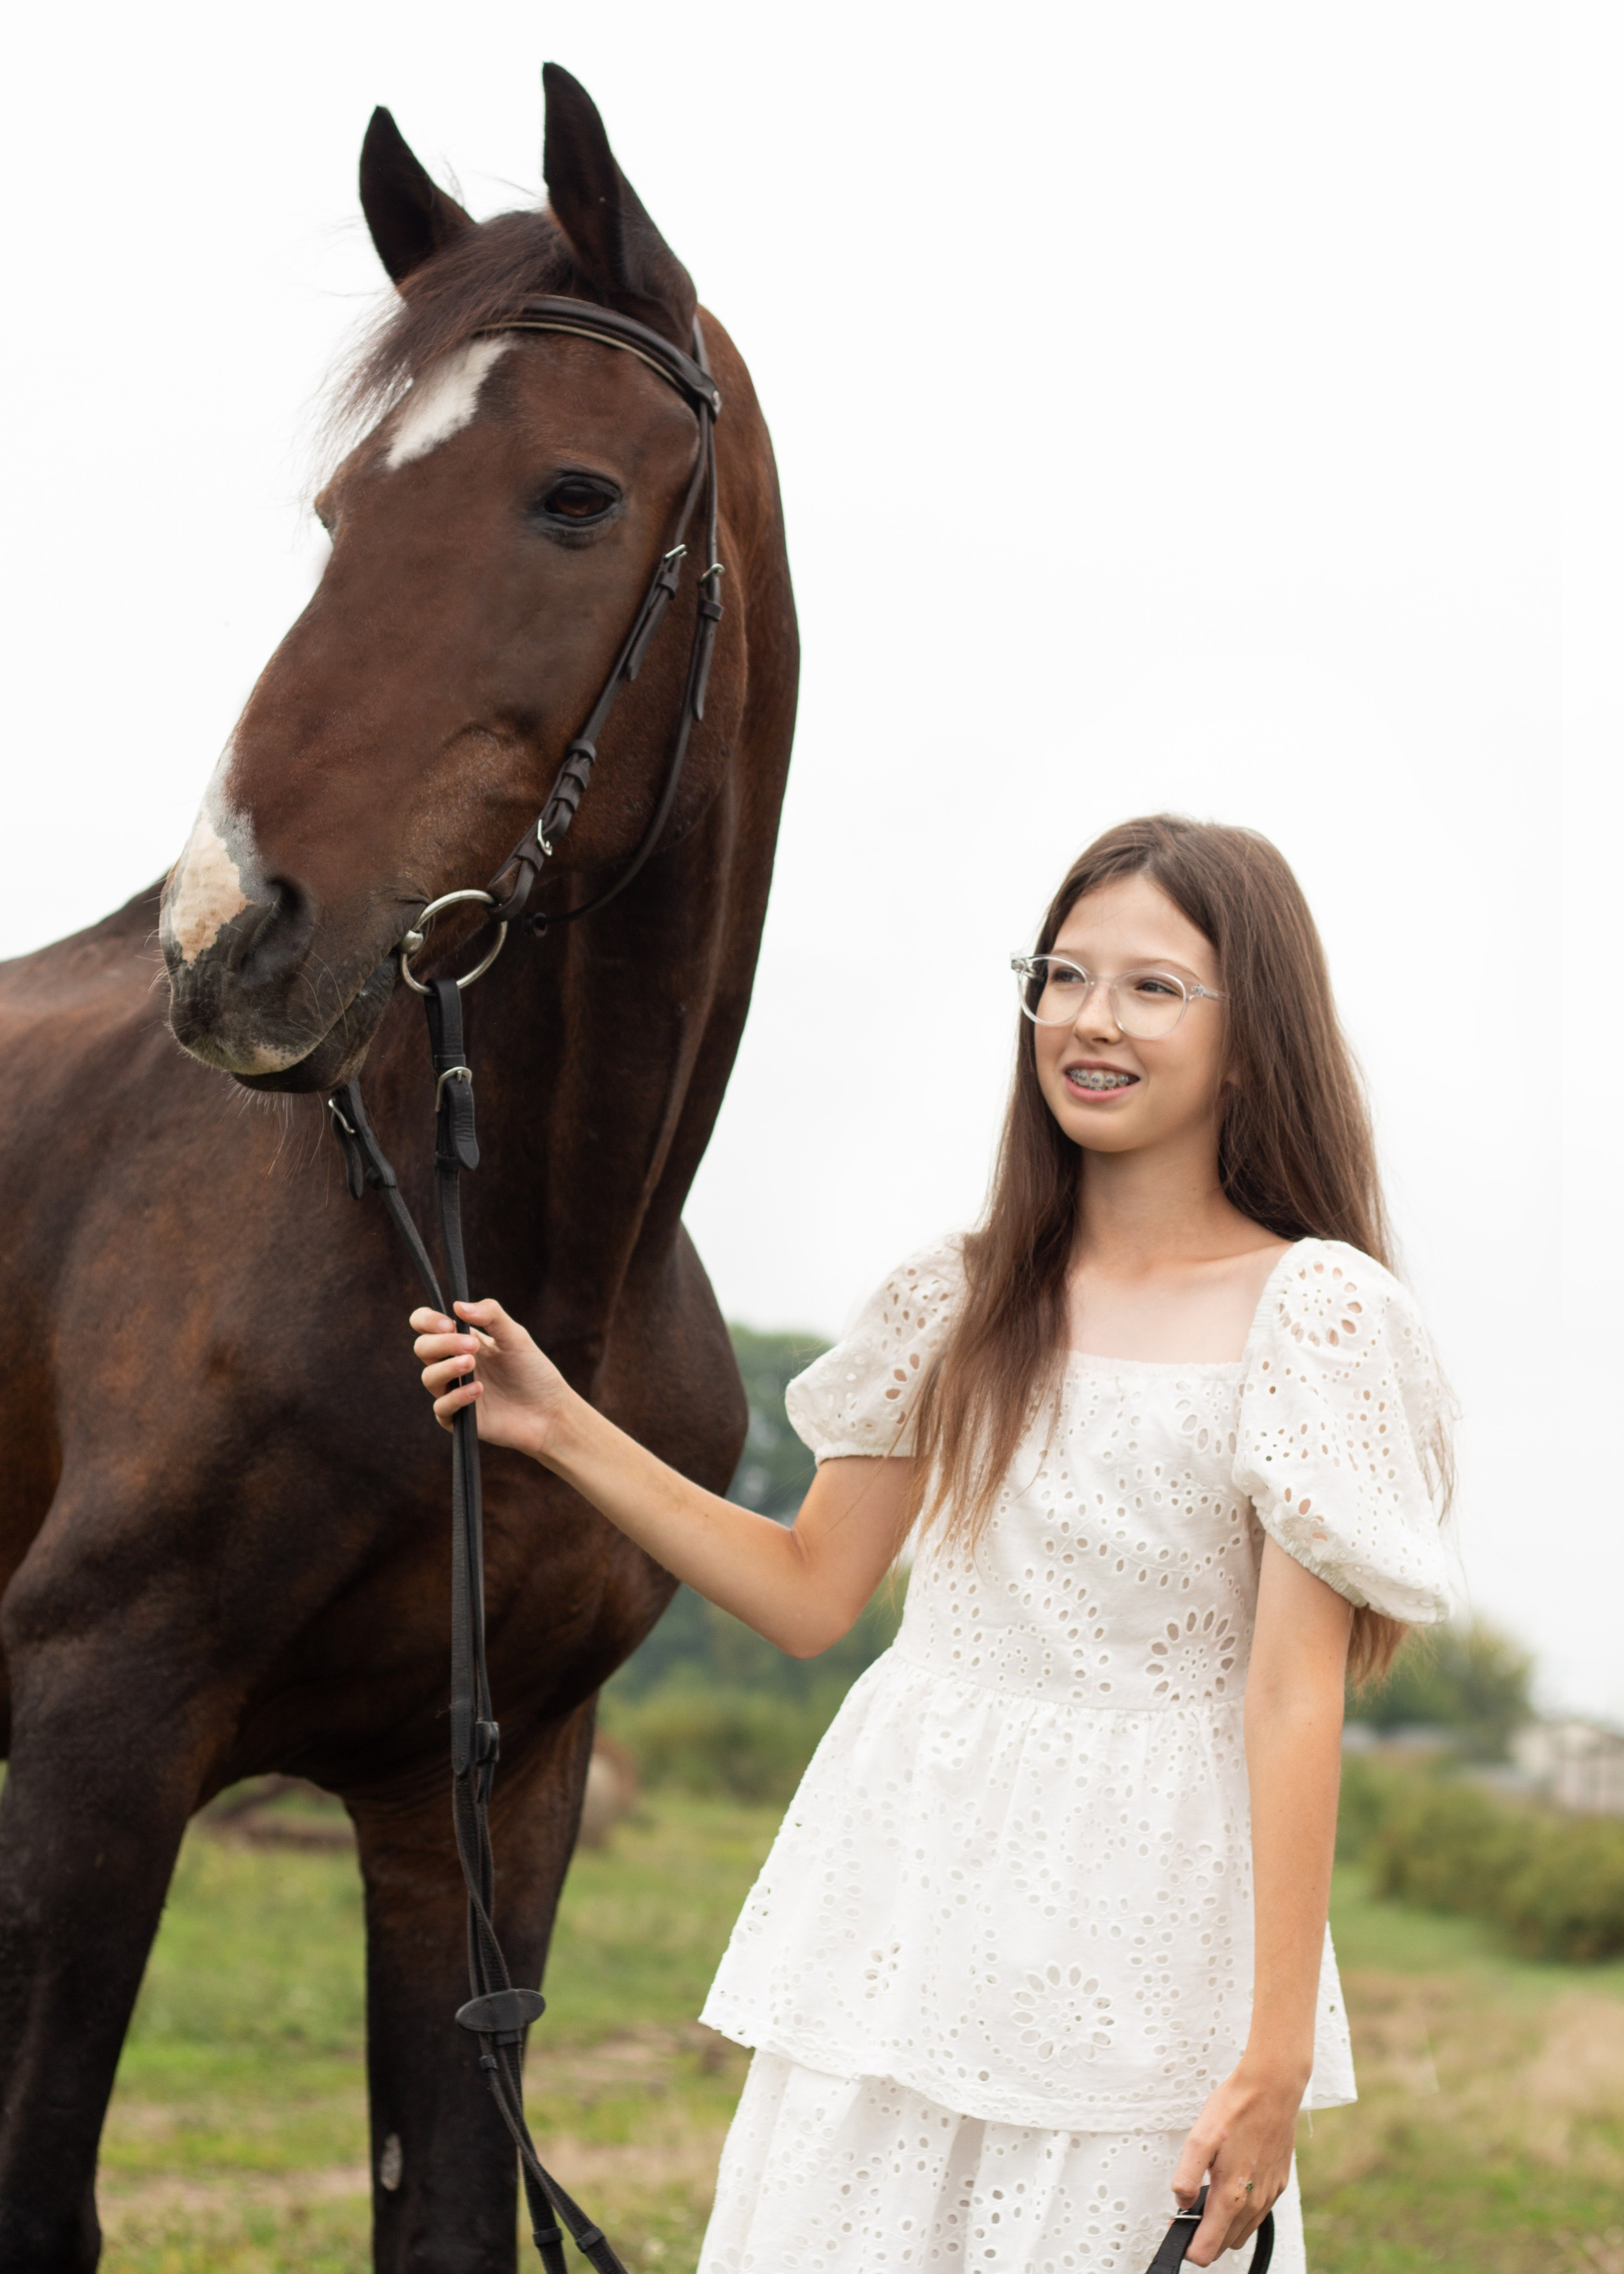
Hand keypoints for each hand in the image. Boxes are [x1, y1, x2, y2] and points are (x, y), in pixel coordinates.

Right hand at [410, 1299, 570, 1458]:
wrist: (550, 1410)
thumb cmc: (533, 1371)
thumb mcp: (515, 1336)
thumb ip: (490, 1315)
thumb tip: (458, 1305)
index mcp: (462, 1340)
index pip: (425, 1325)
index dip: (427, 1320)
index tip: (449, 1324)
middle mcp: (453, 1364)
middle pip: (423, 1348)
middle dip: (442, 1343)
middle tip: (472, 1346)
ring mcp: (453, 1391)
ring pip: (428, 1377)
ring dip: (447, 1368)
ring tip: (472, 1363)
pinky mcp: (459, 1418)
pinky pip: (441, 1408)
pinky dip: (456, 1397)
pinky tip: (478, 1390)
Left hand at [1171, 2060, 1299, 2263]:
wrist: (1272, 2088)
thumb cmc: (1235, 2108)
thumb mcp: (1199, 2139)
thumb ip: (1186, 2177)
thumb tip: (1182, 2202)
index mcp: (1231, 2196)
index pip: (1208, 2249)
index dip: (1189, 2246)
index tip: (1179, 2227)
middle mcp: (1253, 2203)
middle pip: (1225, 2244)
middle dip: (1205, 2235)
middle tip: (1190, 2208)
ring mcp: (1269, 2195)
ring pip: (1242, 2231)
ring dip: (1224, 2224)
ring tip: (1209, 2193)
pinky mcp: (1278, 2184)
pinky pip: (1257, 2213)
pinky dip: (1241, 2209)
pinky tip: (1233, 2182)